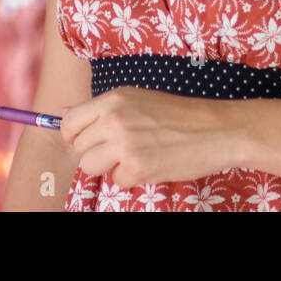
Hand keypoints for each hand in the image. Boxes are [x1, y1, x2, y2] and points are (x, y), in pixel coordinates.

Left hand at [59, 86, 244, 188]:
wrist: (216, 129)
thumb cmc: (179, 114)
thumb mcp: (138, 99)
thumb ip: (102, 108)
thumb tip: (63, 112)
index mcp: (114, 99)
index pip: (69, 122)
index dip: (75, 136)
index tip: (89, 141)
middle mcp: (114, 119)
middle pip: (78, 148)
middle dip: (95, 153)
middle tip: (120, 150)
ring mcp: (124, 144)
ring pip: (90, 167)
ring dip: (108, 167)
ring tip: (133, 158)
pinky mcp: (137, 167)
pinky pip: (116, 181)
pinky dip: (130, 178)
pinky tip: (150, 165)